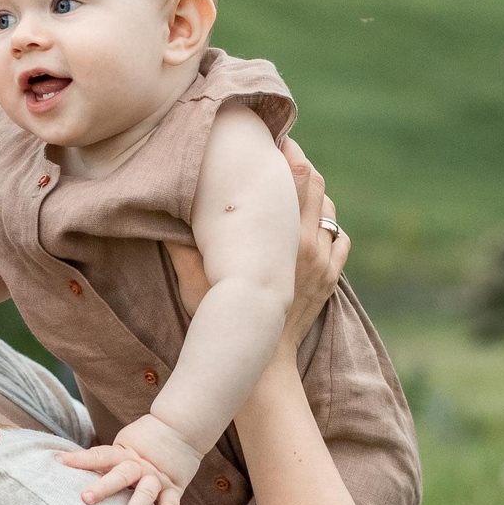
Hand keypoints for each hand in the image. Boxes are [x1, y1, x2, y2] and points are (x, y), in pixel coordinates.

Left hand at [60, 413, 204, 504]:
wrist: (181, 428)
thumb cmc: (144, 440)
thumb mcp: (123, 445)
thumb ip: (106, 461)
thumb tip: (71, 470)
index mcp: (123, 453)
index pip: (99, 455)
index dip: (79, 459)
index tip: (59, 461)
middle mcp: (139, 466)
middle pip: (121, 475)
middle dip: (104, 487)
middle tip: (86, 499)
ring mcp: (157, 478)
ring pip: (145, 495)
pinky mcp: (174, 489)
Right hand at [169, 135, 345, 347]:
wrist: (264, 363)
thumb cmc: (225, 321)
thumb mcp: (196, 281)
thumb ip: (182, 246)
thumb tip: (163, 216)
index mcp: (283, 237)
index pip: (297, 177)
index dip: (287, 153)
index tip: (272, 141)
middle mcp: (310, 244)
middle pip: (317, 185)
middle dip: (300, 165)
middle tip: (281, 155)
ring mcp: (325, 261)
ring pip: (330, 210)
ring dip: (314, 197)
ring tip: (292, 192)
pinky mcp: (332, 278)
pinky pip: (340, 239)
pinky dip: (329, 228)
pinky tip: (311, 228)